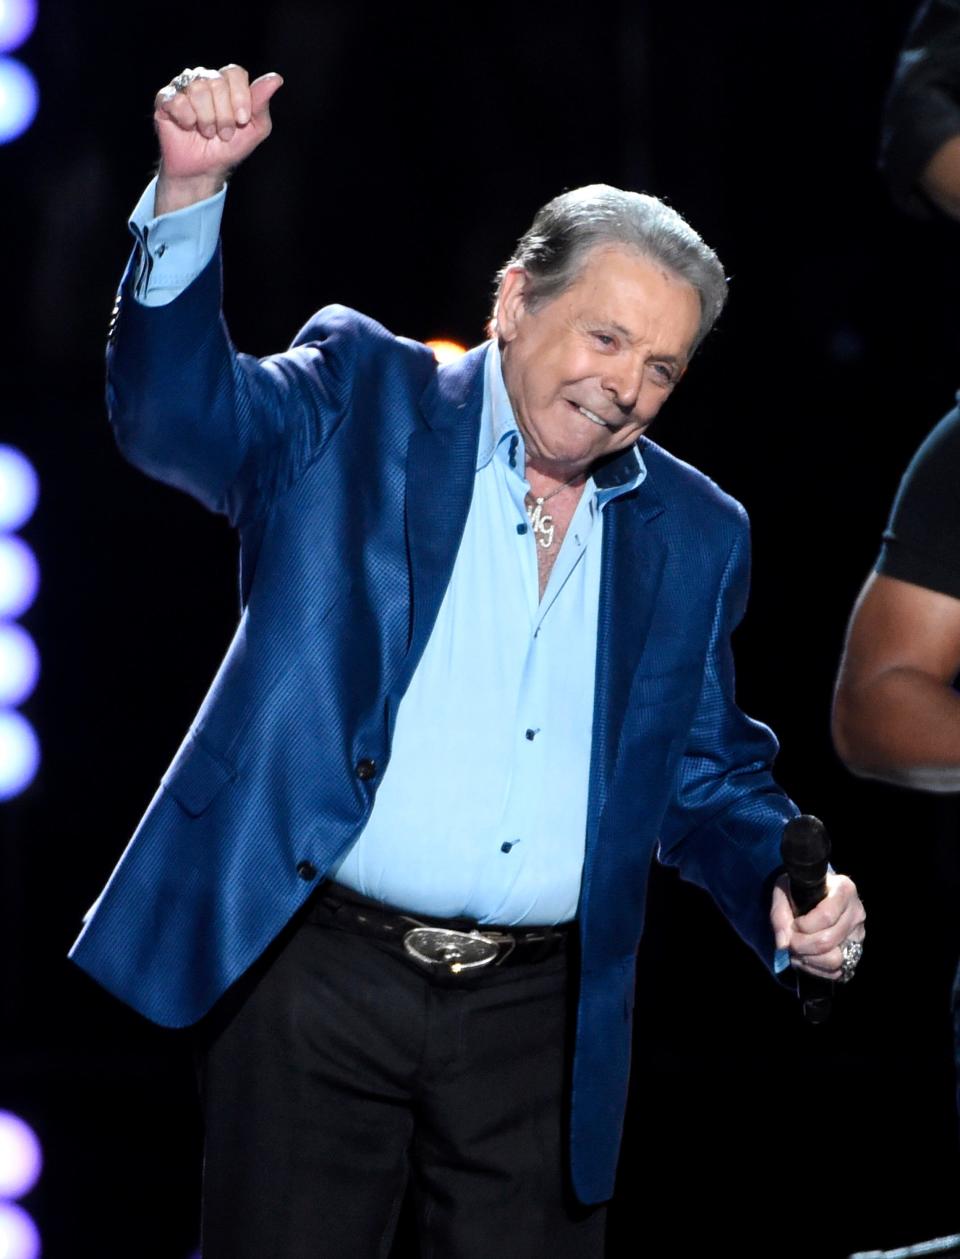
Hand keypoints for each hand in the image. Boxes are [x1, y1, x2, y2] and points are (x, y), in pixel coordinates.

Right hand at [153, 65, 283, 213]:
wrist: (204, 170)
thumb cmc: (229, 148)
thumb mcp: (254, 130)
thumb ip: (262, 104)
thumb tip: (276, 78)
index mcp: (226, 82)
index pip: (234, 73)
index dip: (240, 98)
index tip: (242, 121)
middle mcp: (204, 79)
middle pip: (216, 82)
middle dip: (224, 115)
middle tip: (223, 133)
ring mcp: (183, 87)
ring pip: (197, 89)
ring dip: (206, 120)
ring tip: (207, 132)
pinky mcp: (165, 99)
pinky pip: (177, 100)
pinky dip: (186, 120)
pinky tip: (188, 127)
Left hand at [770, 872, 865, 980]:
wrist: (815, 893)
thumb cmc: (800, 889)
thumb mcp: (784, 890)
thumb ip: (780, 914)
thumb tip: (783, 944)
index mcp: (843, 890)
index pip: (826, 916)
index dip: (804, 926)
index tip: (794, 924)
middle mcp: (856, 912)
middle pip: (828, 940)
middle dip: (802, 945)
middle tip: (790, 941)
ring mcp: (858, 934)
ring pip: (835, 960)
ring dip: (810, 959)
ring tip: (797, 951)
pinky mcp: (856, 952)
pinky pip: (837, 971)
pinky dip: (816, 969)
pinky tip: (806, 957)